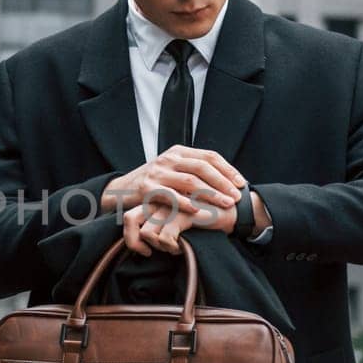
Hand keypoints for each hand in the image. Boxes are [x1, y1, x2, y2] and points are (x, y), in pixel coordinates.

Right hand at [102, 145, 244, 215]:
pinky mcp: (147, 188)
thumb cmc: (153, 183)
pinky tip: (200, 210)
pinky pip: (171, 195)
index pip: (209, 156)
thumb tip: (224, 178)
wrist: (121, 191)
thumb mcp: (171, 169)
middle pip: (203, 167)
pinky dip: (186, 203)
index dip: (228, 169)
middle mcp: (169, 158)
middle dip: (223, 182)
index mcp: (178, 151)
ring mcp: (157, 172)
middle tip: (237, 196)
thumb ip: (191, 169)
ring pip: (190, 181)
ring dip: (211, 193)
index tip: (241, 183)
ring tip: (225, 204)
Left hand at [121, 192, 236, 255]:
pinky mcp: (184, 212)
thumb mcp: (176, 220)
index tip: (145, 251)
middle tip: (149, 252)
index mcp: (156, 197)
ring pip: (148, 232)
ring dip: (159, 247)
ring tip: (172, 249)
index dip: (131, 238)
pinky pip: (166, 237)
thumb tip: (142, 242)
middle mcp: (160, 198)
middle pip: (129, 220)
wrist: (232, 212)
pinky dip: (172, 248)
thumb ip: (159, 223)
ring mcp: (171, 203)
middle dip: (135, 242)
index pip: (128, 217)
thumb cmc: (202, 219)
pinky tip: (181, 250)